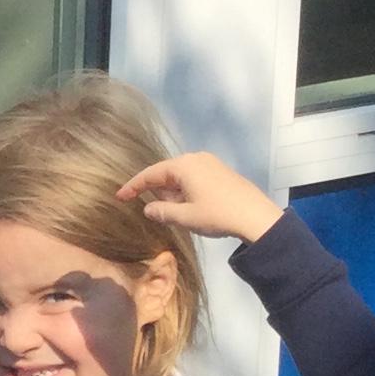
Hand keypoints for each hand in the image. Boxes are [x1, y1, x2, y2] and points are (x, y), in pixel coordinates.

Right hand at [117, 150, 283, 245]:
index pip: (150, 174)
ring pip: (180, 176)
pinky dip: (185, 190)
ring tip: (171, 212)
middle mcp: (195, 158)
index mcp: (183, 165)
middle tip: (148, 208)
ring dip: (172, 193)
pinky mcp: (220, 171)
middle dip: (156, 191)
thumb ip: (161, 212)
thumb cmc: (216, 214)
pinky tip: (188, 206)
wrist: (255, 216)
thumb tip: (148, 208)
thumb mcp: (184, 217)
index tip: (119, 196)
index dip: (133, 186)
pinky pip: (194, 177)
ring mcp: (210, 163)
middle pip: (166, 173)